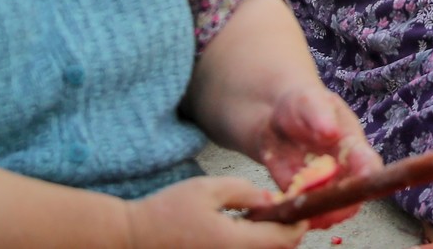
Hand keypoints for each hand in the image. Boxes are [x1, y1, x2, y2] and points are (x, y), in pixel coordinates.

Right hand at [121, 176, 307, 248]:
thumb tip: (273, 201)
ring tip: (260, 220)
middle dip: (286, 233)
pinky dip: (252, 246)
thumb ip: (245, 192)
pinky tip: (240, 231)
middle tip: (282, 212)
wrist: (132, 239)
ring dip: (269, 241)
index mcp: (235, 243)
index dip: (299, 222)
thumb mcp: (208, 189)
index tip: (301, 207)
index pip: (285, 239)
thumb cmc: (165, 212)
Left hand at [252, 85, 379, 229]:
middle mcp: (343, 170)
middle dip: (340, 208)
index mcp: (352, 145)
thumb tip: (332, 131)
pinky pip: (304, 213)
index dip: (369, 178)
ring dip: (317, 217)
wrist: (275, 118)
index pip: (369, 166)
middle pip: (353, 197)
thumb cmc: (300, 104)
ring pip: (330, 212)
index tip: (359, 185)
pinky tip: (281, 210)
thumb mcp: (308, 101)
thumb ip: (319, 114)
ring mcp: (323, 186)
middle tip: (321, 210)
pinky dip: (295, 217)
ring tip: (298, 211)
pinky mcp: (302, 196)